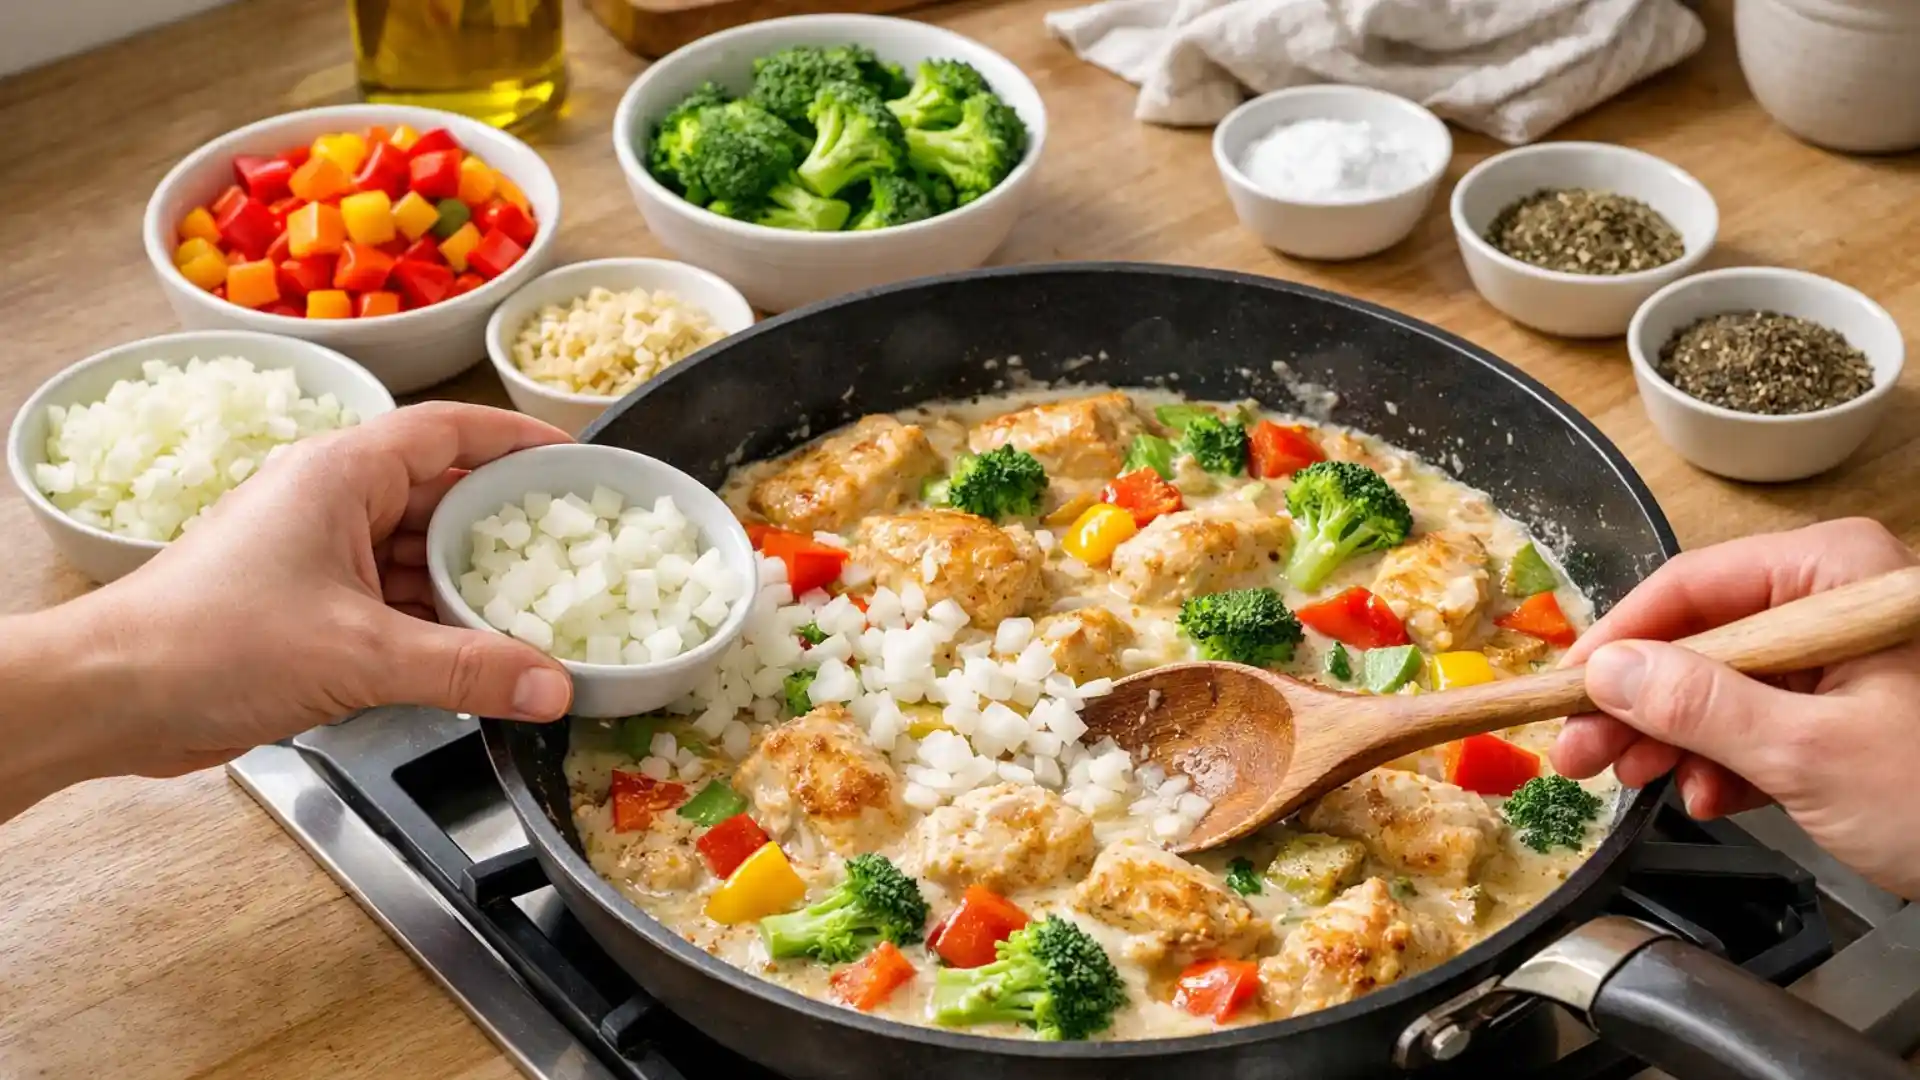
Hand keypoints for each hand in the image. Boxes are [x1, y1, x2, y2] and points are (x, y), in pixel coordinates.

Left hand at [48, 402, 575, 783]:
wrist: (112, 696)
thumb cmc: (208, 641)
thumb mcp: (358, 654)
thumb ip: (465, 670)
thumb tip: (553, 687)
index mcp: (340, 474)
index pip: (449, 430)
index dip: (515, 438)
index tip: (573, 457)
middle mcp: (331, 502)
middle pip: (441, 495)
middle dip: (506, 523)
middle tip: (575, 544)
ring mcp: (317, 554)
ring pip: (417, 553)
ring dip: (471, 582)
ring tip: (540, 605)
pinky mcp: (308, 606)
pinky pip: (394, 600)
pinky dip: (436, 622)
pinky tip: (478, 651)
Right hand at [1552, 517, 1919, 899]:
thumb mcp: (1810, 752)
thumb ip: (1698, 705)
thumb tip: (1604, 671)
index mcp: (1839, 575)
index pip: (1695, 585)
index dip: (1618, 641)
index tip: (1563, 689)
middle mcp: (1840, 600)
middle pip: (1704, 635)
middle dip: (1638, 702)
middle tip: (1576, 754)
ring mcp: (1851, 657)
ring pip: (1727, 683)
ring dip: (1675, 739)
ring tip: (1634, 785)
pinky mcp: (1858, 709)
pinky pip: (1767, 718)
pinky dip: (1728, 760)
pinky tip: (1706, 797)